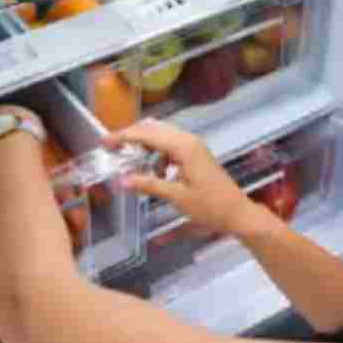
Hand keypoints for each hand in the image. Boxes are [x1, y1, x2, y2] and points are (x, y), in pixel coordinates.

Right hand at [105, 119, 264, 237]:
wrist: (236, 212)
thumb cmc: (210, 206)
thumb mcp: (176, 196)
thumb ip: (149, 184)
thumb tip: (123, 180)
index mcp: (184, 147)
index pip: (148, 134)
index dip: (124, 137)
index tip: (106, 142)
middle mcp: (189, 140)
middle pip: (154, 129)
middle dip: (133, 138)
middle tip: (113, 149)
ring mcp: (194, 146)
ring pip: (163, 137)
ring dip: (147, 148)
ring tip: (134, 165)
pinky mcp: (196, 154)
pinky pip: (172, 147)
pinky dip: (159, 156)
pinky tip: (157, 174)